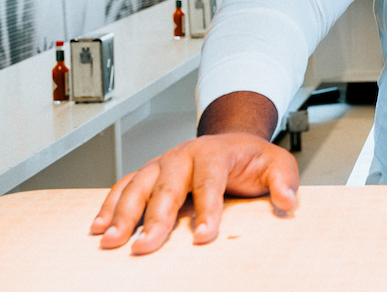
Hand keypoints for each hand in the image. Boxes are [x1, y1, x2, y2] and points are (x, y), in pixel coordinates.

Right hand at [89, 133, 298, 254]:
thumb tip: (288, 201)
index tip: (205, 236)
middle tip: (144, 247)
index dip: (208, 209)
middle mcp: (183, 155)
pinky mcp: (148, 173)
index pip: (210, 181)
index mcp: (214, 152)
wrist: (232, 140)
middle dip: (154, 219)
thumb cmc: (252, 158)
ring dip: (122, 214)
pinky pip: (124, 187)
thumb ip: (284, 181)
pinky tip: (98, 227)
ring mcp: (162, 163)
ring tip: (111, 240)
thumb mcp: (278, 163)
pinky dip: (109, 206)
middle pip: (167, 187)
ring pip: (138, 186)